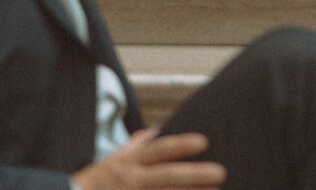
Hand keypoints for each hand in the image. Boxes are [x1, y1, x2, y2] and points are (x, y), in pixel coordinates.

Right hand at [72, 128, 225, 189]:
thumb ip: (134, 147)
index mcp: (128, 165)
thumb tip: (155, 131)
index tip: (203, 142)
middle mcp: (132, 182)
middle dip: (194, 175)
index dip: (180, 145)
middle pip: (167, 177)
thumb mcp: (111, 162)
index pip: (158, 151)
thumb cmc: (95, 185)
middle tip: (220, 172)